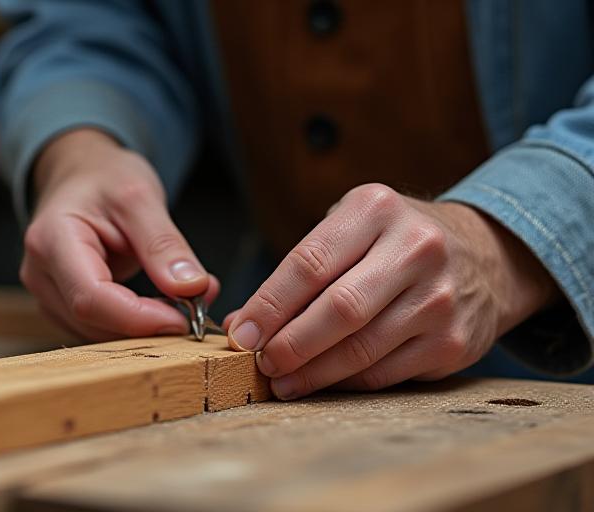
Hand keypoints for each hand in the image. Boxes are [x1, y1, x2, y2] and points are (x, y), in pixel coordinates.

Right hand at [21, 129, 217, 340]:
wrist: (82, 174)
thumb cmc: (104, 178)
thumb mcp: (141, 197)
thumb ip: (164, 244)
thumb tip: (192, 289)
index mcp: (52, 241)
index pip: (91, 297)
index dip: (138, 318)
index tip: (183, 320)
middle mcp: (41, 274)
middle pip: (93, 321)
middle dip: (148, 324)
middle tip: (197, 309)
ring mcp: (48, 294)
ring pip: (98, 333)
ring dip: (145, 328)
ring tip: (184, 301)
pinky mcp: (64, 306)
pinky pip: (101, 328)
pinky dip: (136, 324)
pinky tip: (163, 305)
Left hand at [225, 183, 557, 397]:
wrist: (484, 255)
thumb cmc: (394, 241)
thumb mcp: (351, 228)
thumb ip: (299, 270)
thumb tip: (243, 322)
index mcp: (377, 210)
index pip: (310, 263)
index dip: (269, 304)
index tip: (241, 333)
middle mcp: (416, 249)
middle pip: (339, 309)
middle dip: (289, 344)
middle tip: (260, 362)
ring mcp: (440, 298)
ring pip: (361, 350)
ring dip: (313, 373)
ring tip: (282, 380)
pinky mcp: (453, 342)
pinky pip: (385, 373)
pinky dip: (346, 383)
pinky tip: (322, 383)